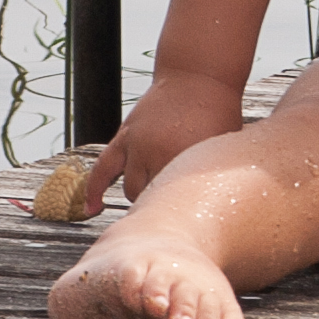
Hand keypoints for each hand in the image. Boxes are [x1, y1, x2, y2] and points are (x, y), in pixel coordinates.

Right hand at [24, 69, 242, 221]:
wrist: (199, 74)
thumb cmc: (221, 112)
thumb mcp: (224, 147)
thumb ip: (216, 177)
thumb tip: (228, 215)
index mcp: (187, 159)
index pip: (179, 203)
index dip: (184, 225)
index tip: (186, 244)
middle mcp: (159, 154)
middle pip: (154, 200)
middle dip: (161, 215)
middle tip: (169, 233)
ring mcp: (139, 145)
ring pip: (132, 189)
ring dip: (141, 202)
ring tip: (151, 218)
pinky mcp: (126, 136)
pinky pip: (104, 168)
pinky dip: (95, 189)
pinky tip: (91, 209)